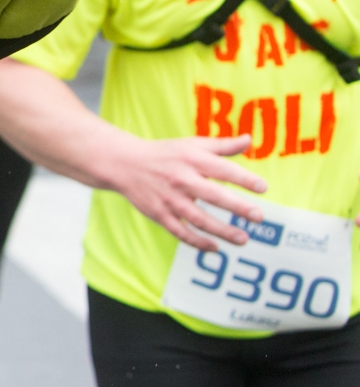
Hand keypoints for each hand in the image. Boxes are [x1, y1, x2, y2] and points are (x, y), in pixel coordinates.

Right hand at [104, 133, 267, 250]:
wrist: (124, 163)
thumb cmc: (165, 154)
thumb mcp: (191, 144)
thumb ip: (222, 146)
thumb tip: (249, 140)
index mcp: (191, 160)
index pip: (222, 169)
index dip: (243, 179)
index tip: (263, 187)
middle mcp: (181, 179)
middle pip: (213, 195)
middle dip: (237, 207)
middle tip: (258, 216)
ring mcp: (169, 199)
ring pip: (198, 218)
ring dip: (222, 230)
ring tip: (244, 239)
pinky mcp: (159, 214)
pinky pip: (180, 231)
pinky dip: (197, 242)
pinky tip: (215, 247)